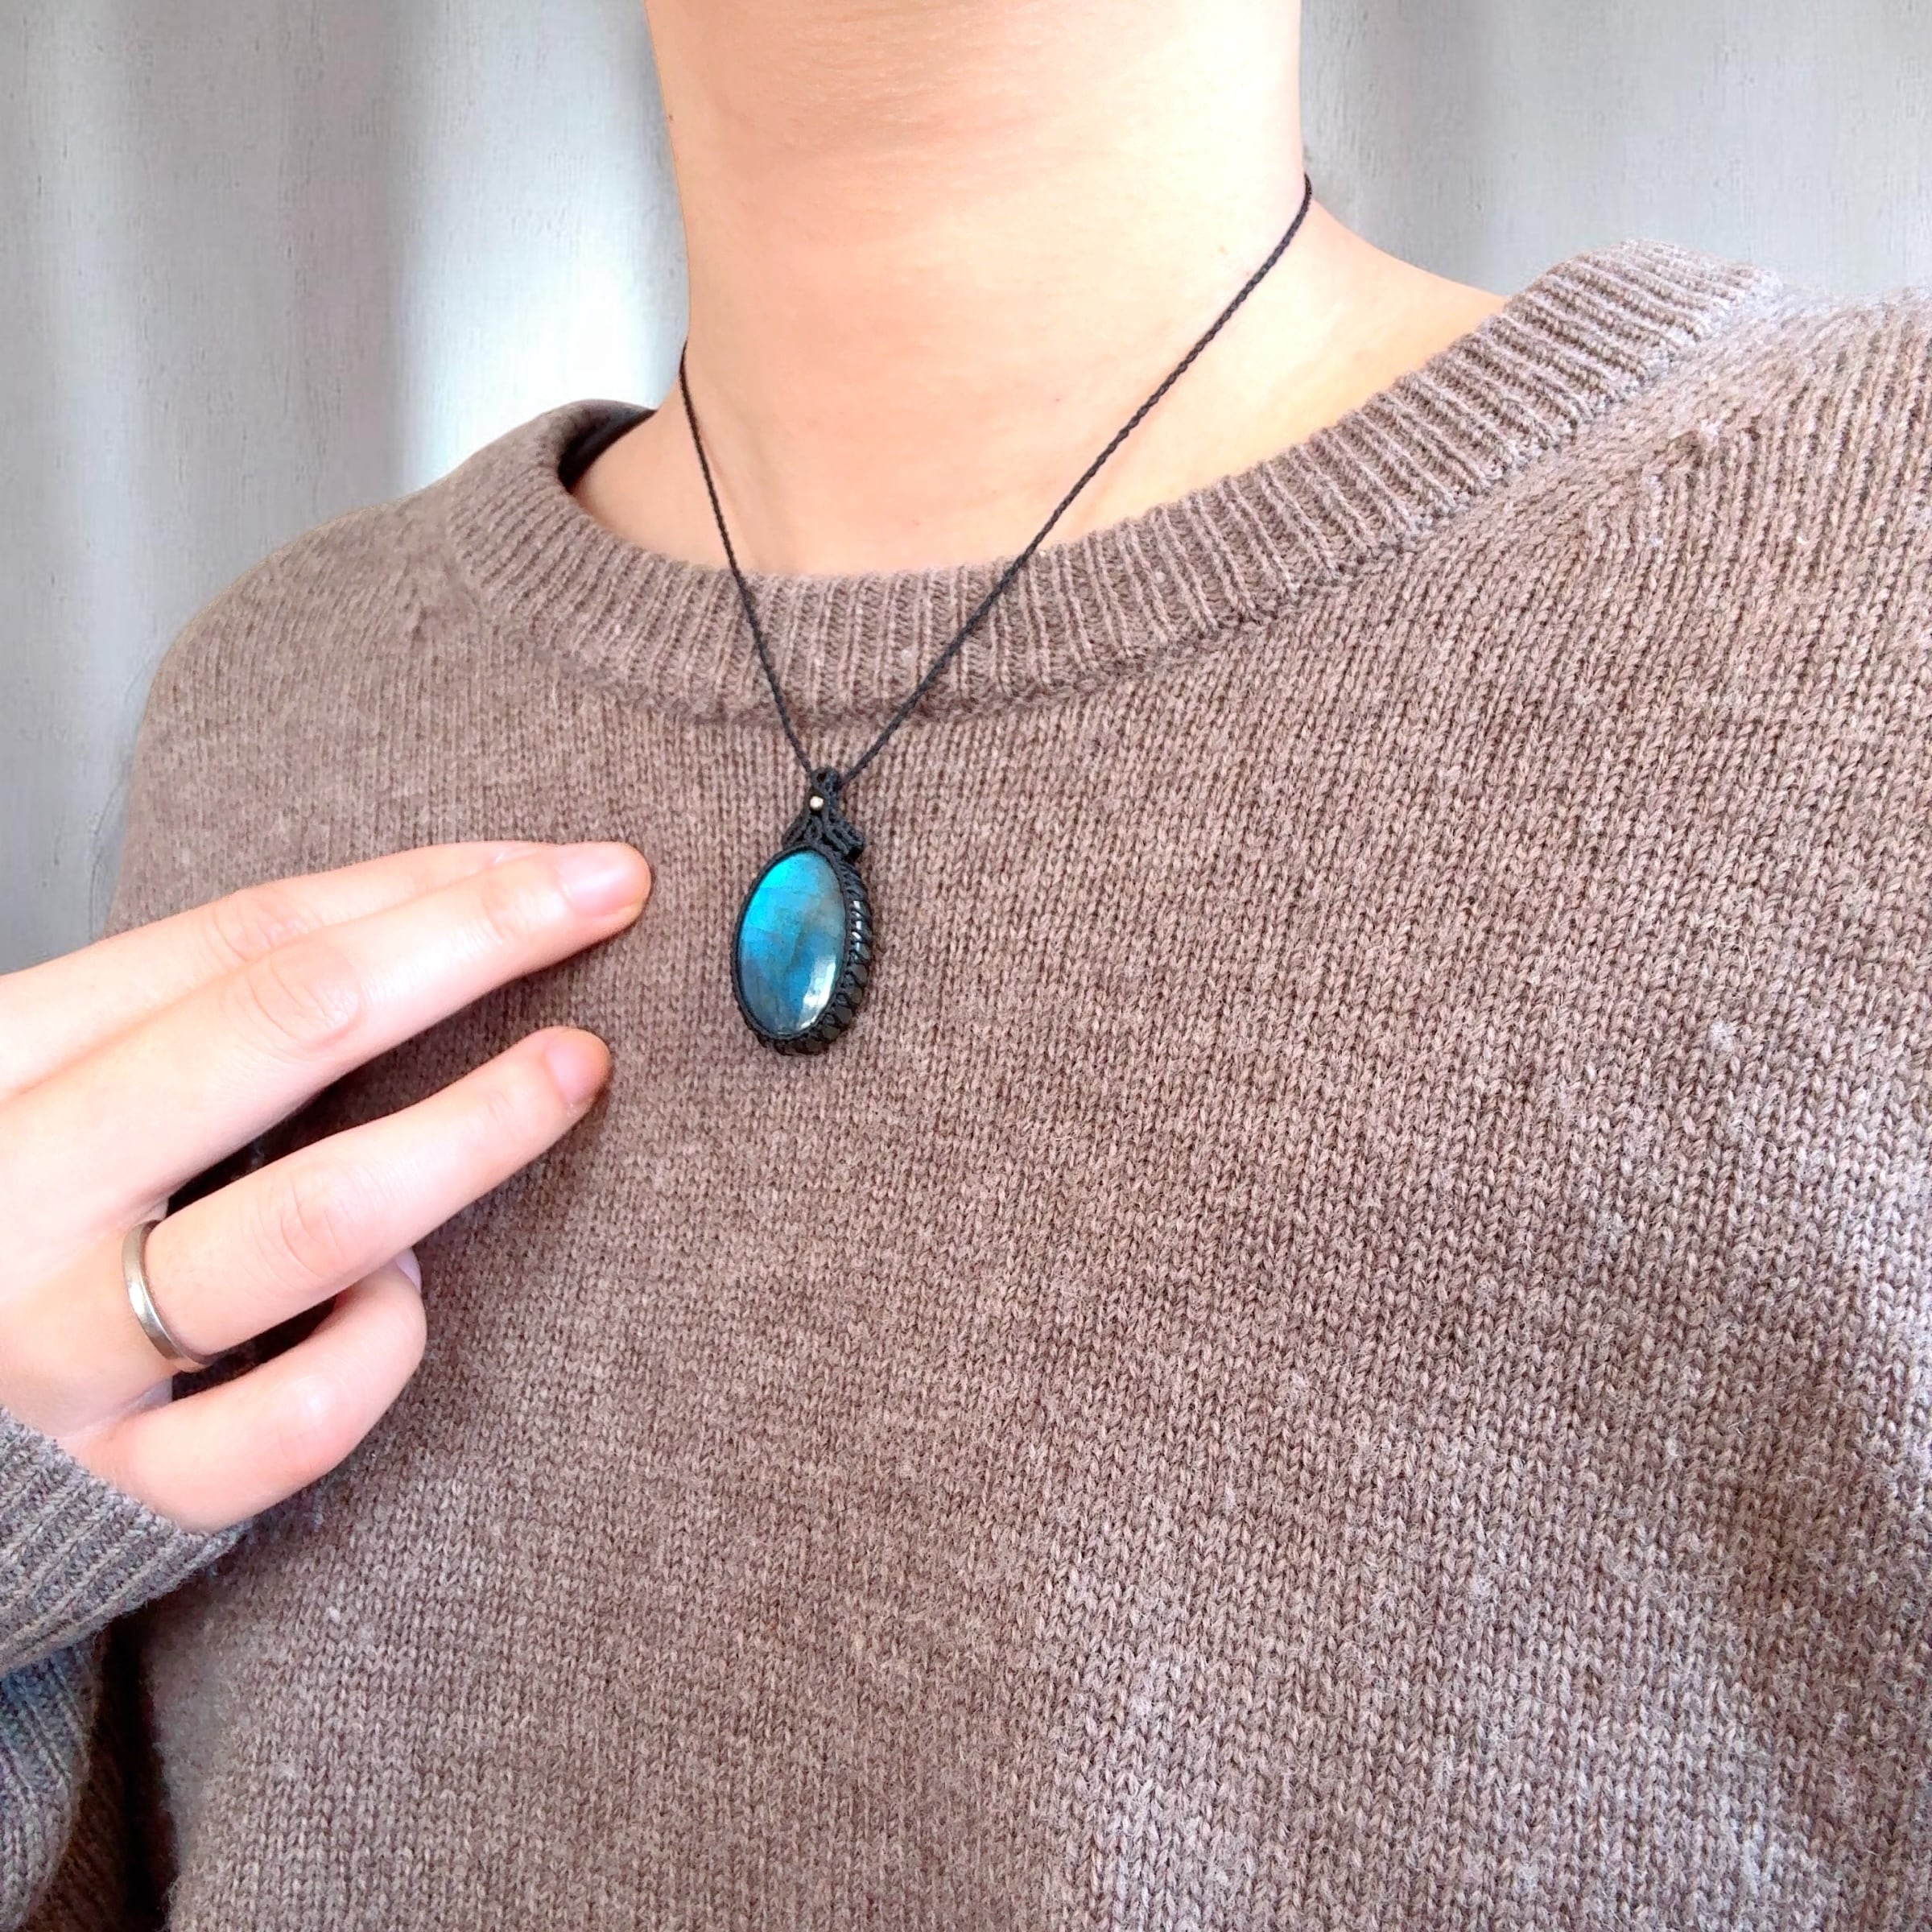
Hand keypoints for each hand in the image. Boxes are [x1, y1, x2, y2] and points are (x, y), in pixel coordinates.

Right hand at [0, 838, 651, 1532]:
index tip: (556, 865)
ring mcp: (64, 1347)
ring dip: (478, 1128)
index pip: (248, 937)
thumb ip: (176, 1026)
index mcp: (2, 1062)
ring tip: (569, 1075)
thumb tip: (419, 927)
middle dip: (474, 940)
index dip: (424, 888)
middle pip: (290, 1022)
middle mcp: (24, 1189)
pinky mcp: (114, 1488)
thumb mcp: (38, 1091)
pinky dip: (376, 1350)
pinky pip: (295, 1424)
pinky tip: (399, 1301)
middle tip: (609, 896)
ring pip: (316, 1217)